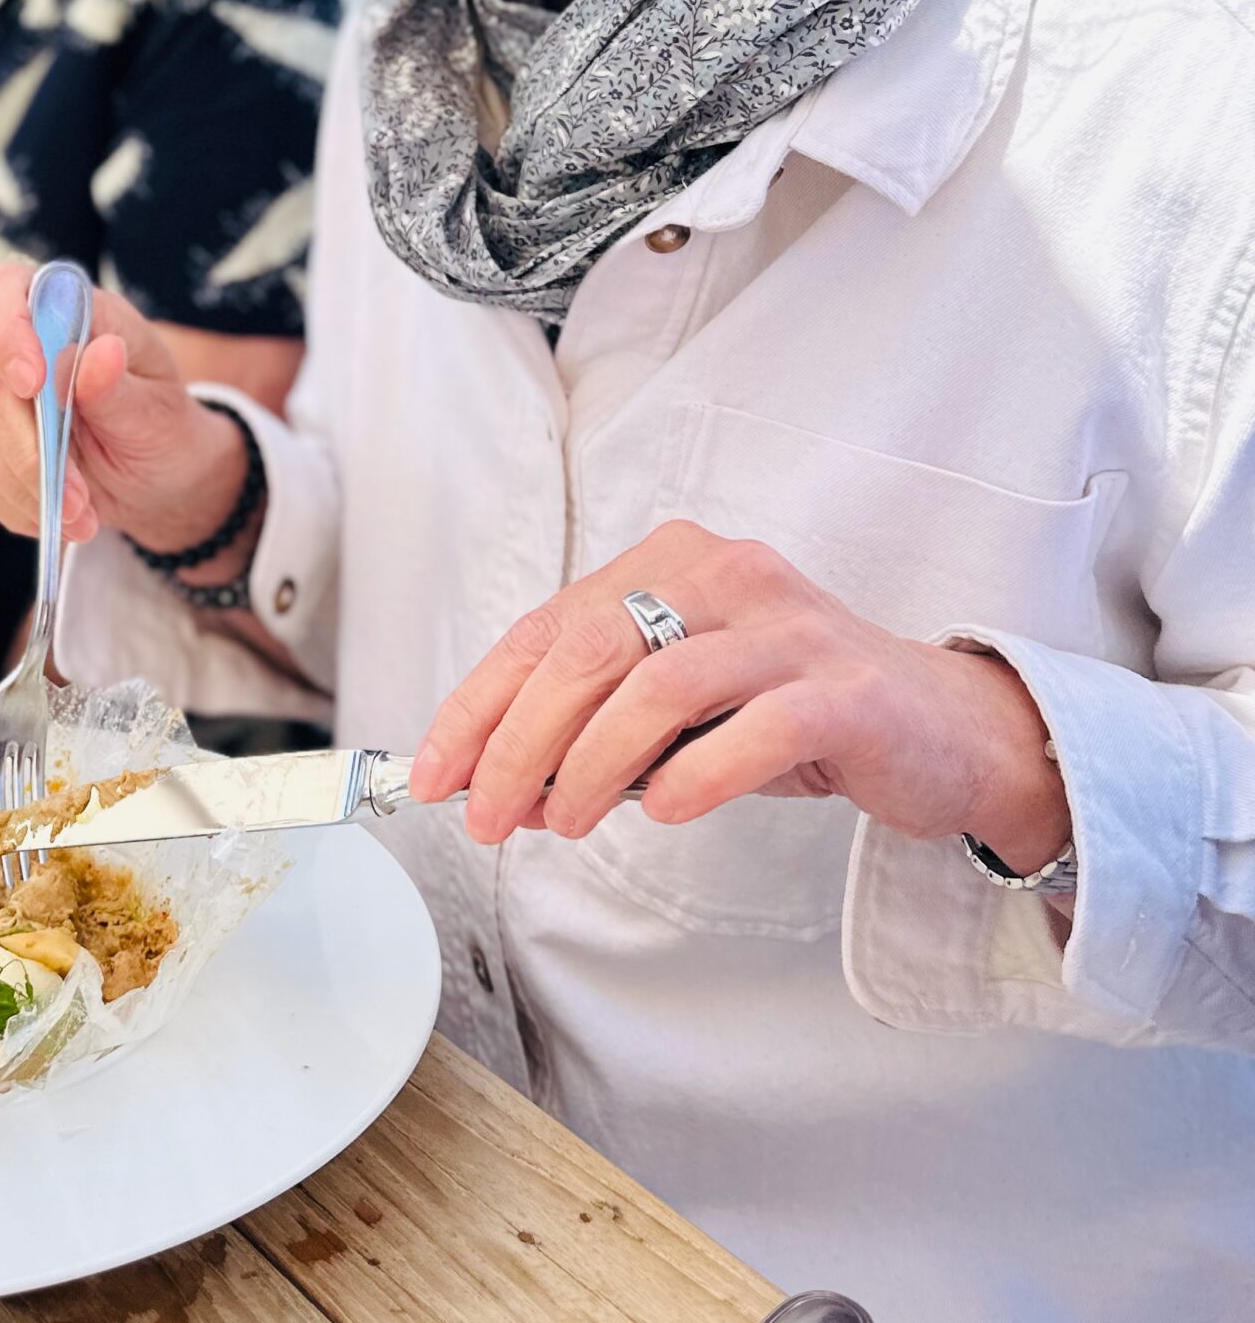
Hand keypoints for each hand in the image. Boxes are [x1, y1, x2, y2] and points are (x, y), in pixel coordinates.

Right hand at [0, 263, 249, 555]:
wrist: (158, 479)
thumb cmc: (163, 427)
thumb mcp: (157, 410)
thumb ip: (119, 386)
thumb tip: (97, 354)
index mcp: (69, 313)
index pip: (9, 290)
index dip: (7, 330)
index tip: (31, 381)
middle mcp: (25, 349)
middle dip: (32, 449)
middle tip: (81, 496)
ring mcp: (0, 399)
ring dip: (31, 485)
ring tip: (85, 516)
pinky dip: (20, 505)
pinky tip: (61, 517)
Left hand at [411, 519, 1072, 873]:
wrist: (946, 730)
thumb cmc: (799, 713)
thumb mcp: (686, 707)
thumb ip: (602, 728)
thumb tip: (505, 781)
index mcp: (674, 561)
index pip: (549, 625)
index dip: (481, 701)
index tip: (437, 771)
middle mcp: (726, 574)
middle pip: (589, 647)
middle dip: (520, 739)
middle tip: (488, 814)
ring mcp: (789, 628)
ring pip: (658, 683)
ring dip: (590, 764)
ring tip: (563, 822)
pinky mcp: (845, 693)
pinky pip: (753, 727)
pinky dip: (694, 775)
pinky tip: (661, 813)